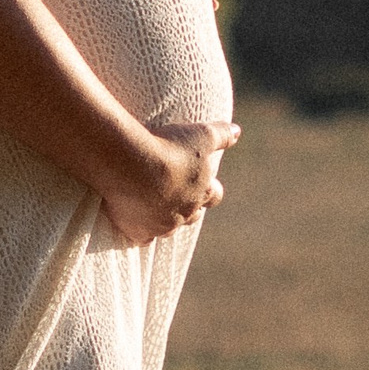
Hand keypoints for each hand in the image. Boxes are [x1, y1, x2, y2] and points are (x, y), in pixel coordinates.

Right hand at [102, 119, 239, 244]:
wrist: (131, 165)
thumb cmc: (168, 147)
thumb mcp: (202, 134)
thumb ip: (221, 135)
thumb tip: (237, 132)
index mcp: (202, 192)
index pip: (214, 196)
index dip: (209, 189)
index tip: (202, 182)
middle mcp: (185, 214)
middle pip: (192, 216)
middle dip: (187, 207)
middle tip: (175, 194)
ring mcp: (161, 226)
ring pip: (167, 229)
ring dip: (163, 220)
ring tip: (152, 207)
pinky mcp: (138, 232)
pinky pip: (142, 238)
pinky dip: (140, 231)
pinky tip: (134, 222)